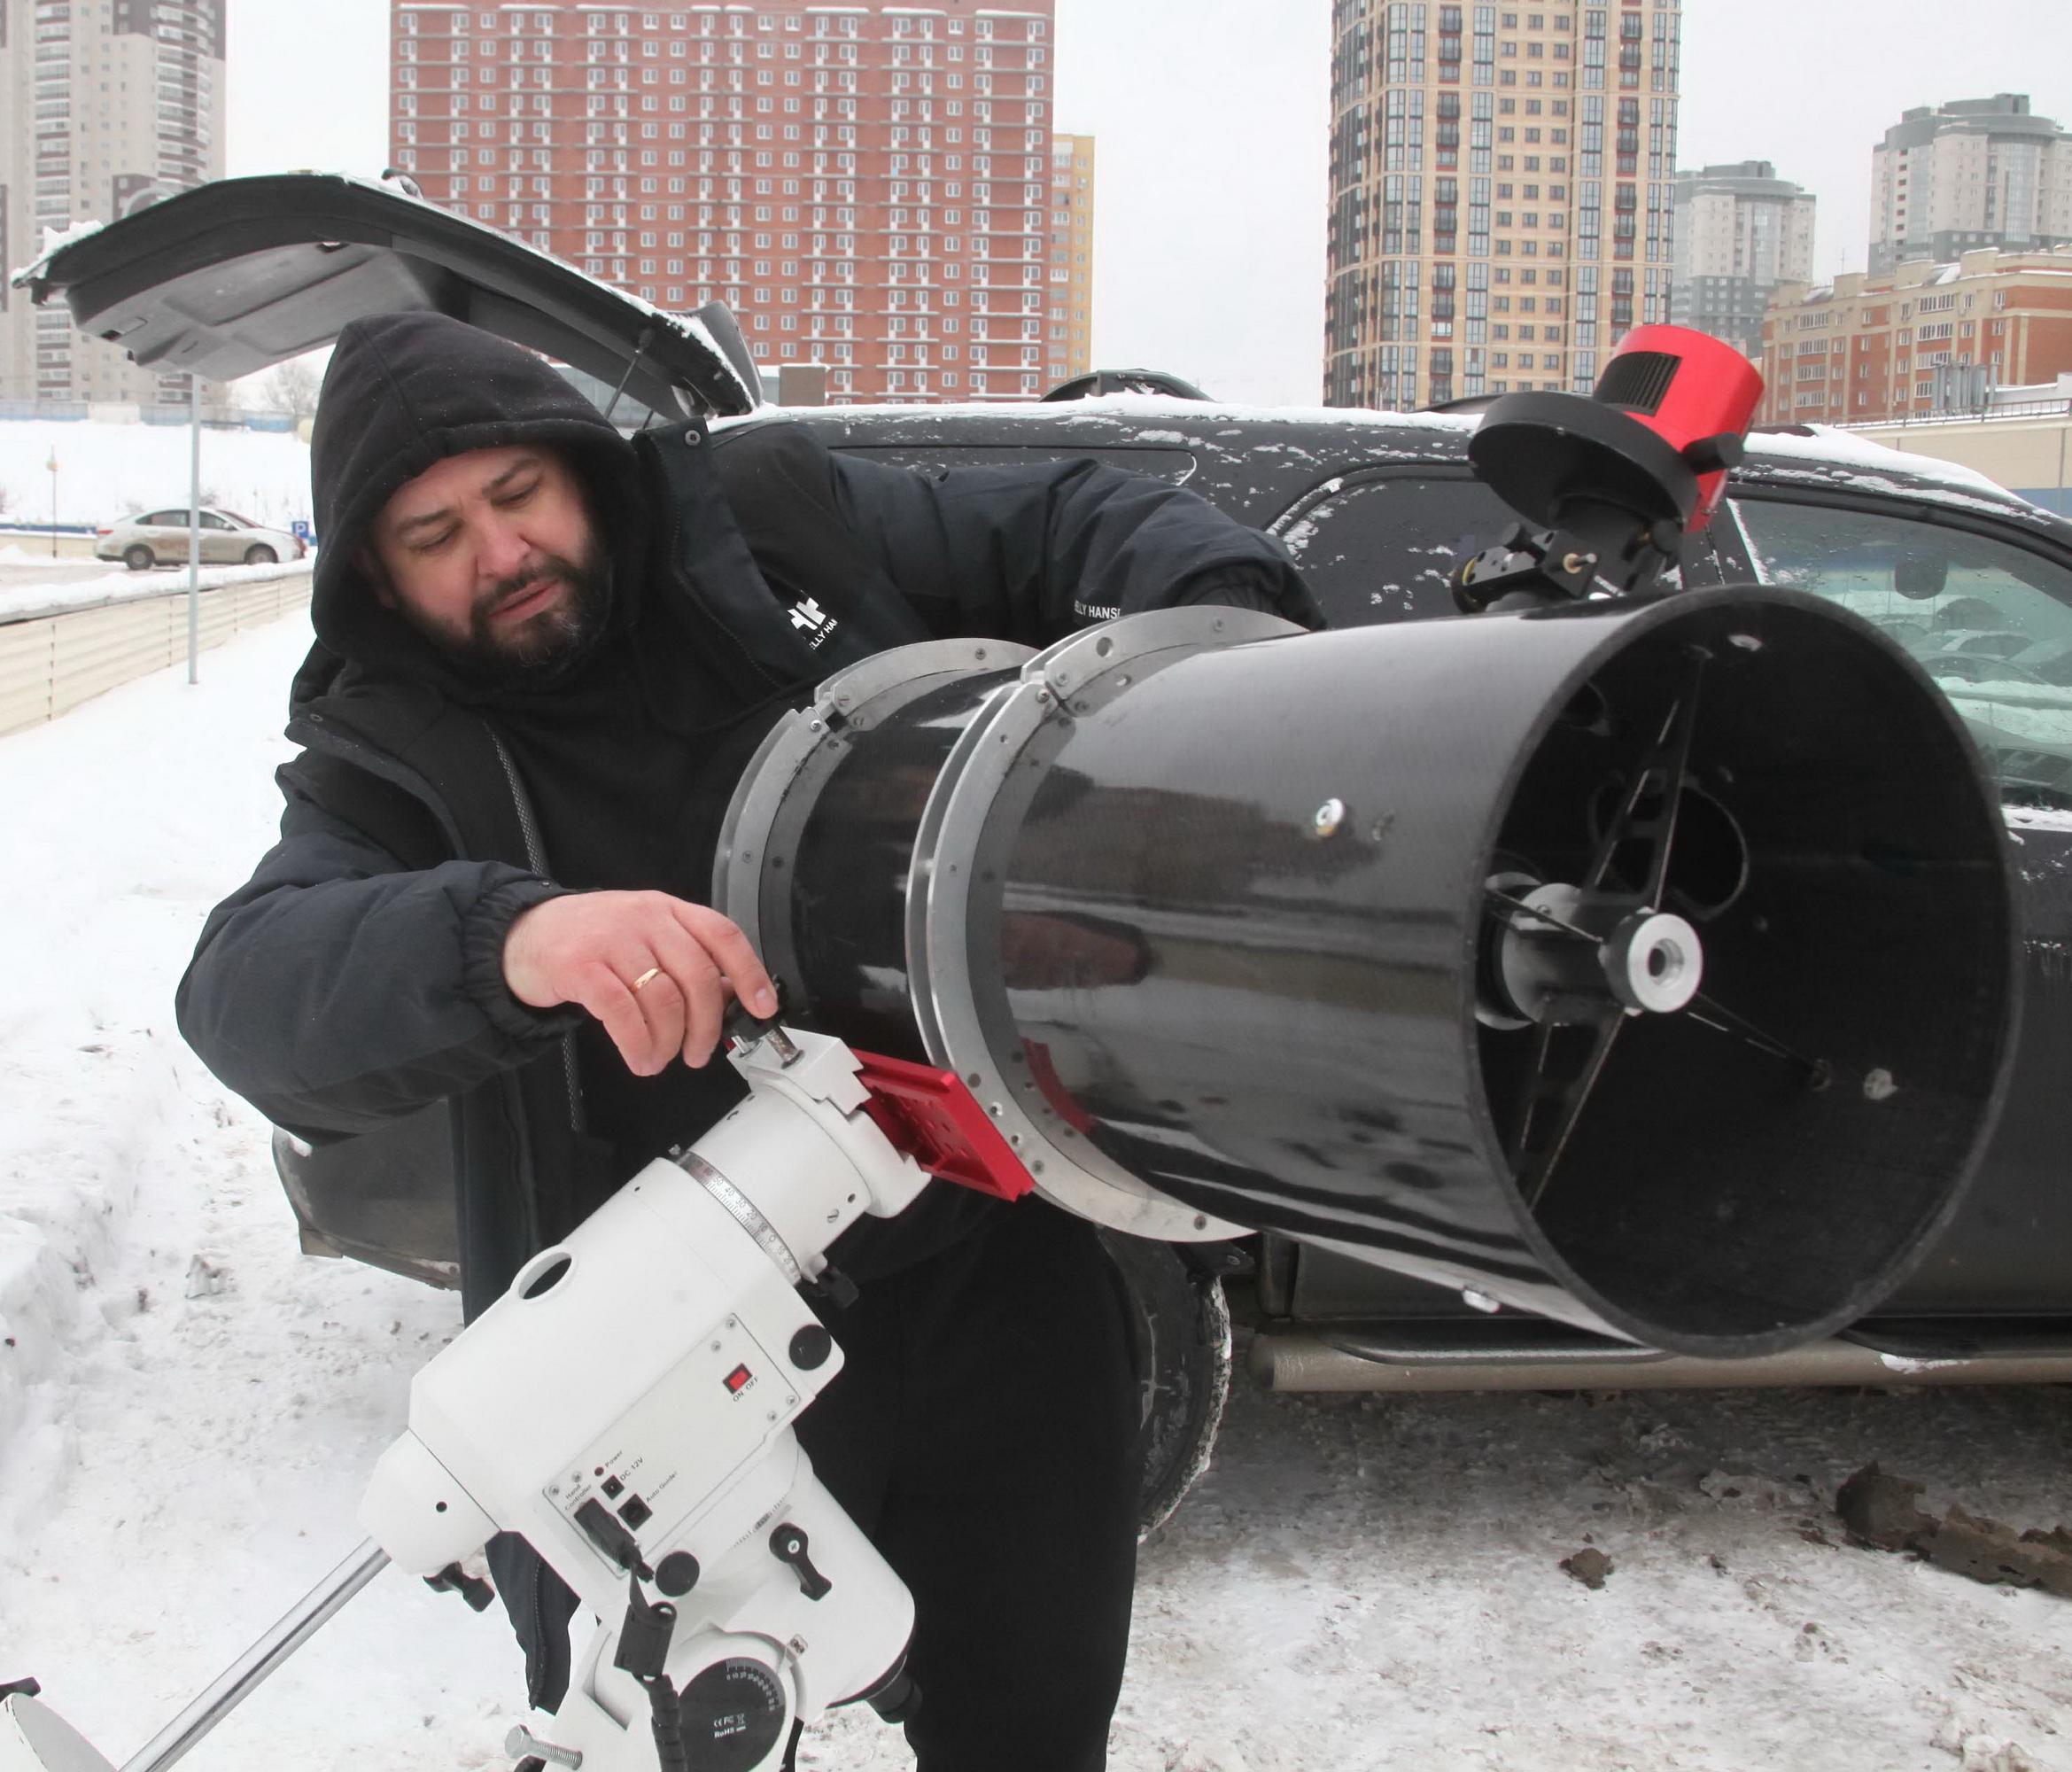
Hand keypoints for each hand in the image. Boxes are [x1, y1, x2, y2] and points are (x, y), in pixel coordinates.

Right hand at [502, 892, 778, 1074]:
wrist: (521, 935)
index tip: (763, 1007)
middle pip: (698, 977)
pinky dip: (638, 1044)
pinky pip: (623, 1012)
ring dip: (668, 1043)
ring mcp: (612, 939)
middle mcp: (644, 918)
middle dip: (706, 1027)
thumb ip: (684, 959)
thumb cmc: (590, 941)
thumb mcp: (644, 936)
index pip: (723, 935)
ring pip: (664, 999)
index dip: (750, 974)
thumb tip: (730, 996)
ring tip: (659, 1059)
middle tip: (698, 1053)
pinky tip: (639, 1058)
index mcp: (668, 910)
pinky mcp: (580, 966)